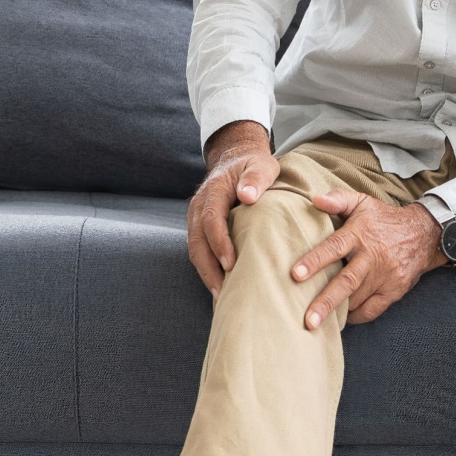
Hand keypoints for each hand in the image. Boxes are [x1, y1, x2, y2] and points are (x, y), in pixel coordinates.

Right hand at [185, 120, 279, 297]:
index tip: (231, 263)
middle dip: (208, 267)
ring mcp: (196, 217)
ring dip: (206, 273)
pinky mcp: (199, 227)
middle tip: (223, 291)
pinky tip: (220, 286)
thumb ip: (256, 178)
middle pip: (197, 240)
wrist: (235, 159)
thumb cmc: (252, 166)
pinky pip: (198, 250)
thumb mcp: (261, 165)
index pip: (211, 219)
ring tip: (221, 296)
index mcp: (214, 190)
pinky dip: (206, 268)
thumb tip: (247, 196)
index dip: (219, 242)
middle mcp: (199, 205)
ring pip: (195, 249)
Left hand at [291, 192, 445, 327]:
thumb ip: (337, 199)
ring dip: (337, 312)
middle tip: (308, 320)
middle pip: (347, 281)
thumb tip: (314, 199)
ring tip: (316, 323)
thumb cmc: (384, 218)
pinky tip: (342, 318)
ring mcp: (385, 275)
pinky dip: (356, 317)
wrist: (424, 234)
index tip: (296, 275)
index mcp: (360, 233)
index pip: (334, 247)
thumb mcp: (362, 202)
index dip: (315, 261)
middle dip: (326, 301)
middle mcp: (372, 256)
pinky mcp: (394, 290)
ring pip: (357, 299)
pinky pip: (372, 310)